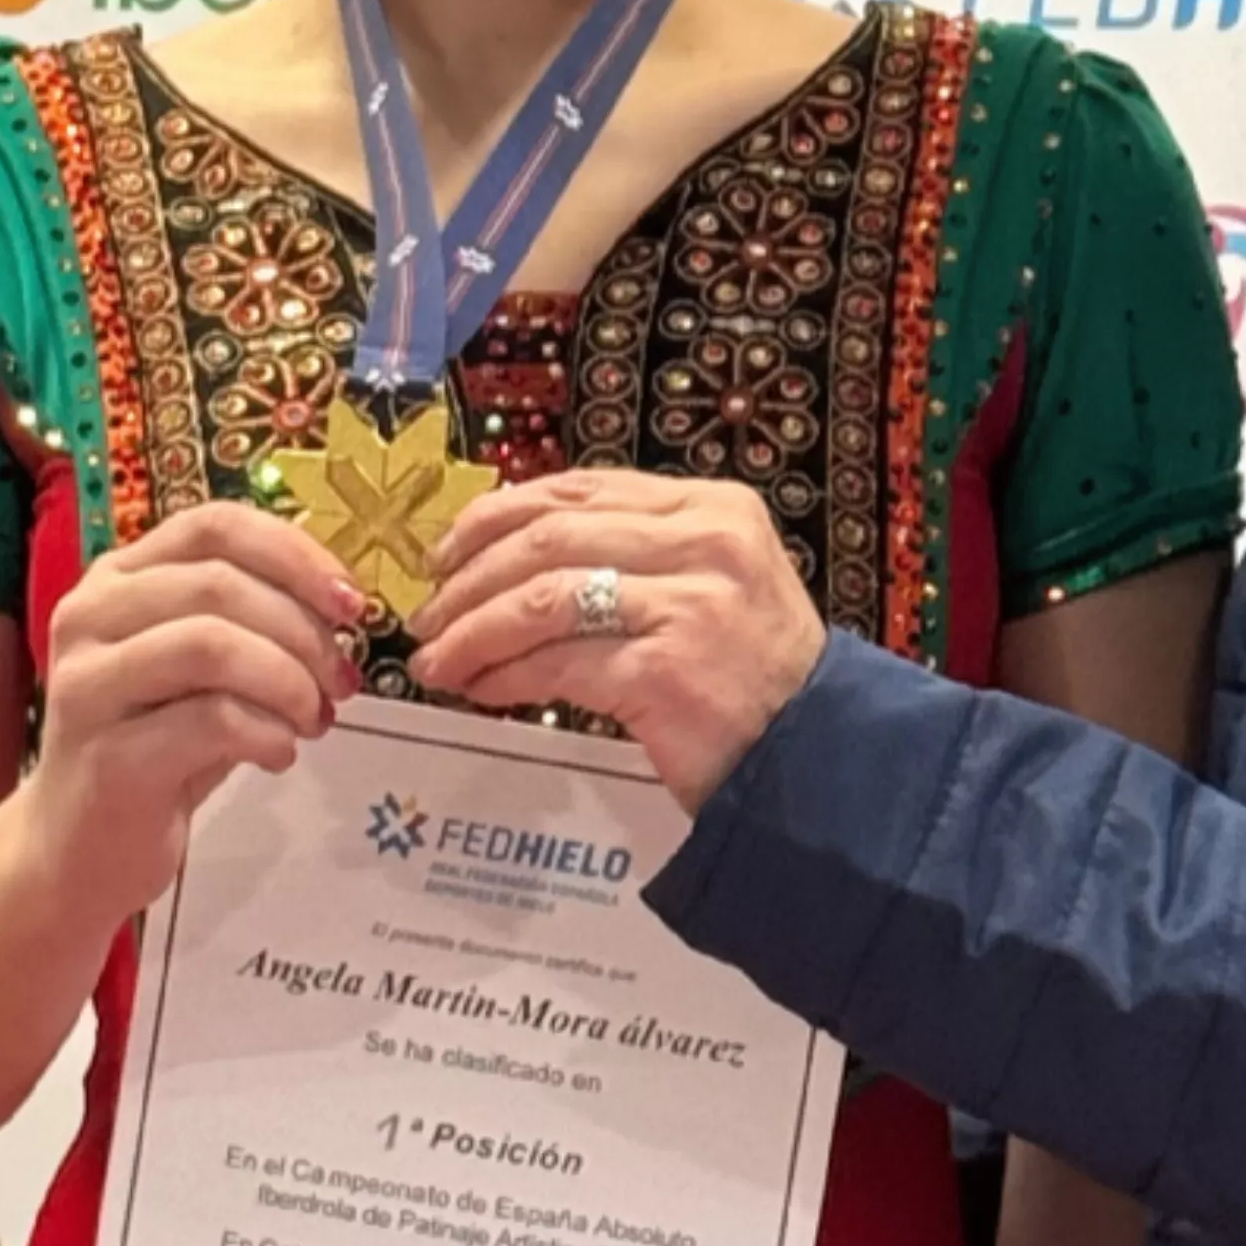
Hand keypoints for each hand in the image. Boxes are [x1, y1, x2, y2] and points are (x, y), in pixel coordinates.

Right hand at [17, 501, 363, 920]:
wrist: (82, 846)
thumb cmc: (158, 745)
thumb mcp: (206, 669)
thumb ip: (254, 620)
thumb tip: (342, 603)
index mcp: (119, 577)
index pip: (216, 526)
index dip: (295, 554)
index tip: (351, 604)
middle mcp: (89, 615)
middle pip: (220, 584)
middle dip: (303, 631)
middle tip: (342, 681)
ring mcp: (88, 684)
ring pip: (212, 644)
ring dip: (289, 682)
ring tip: (314, 720)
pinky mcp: (106, 755)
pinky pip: (211, 720)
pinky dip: (268, 734)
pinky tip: (279, 755)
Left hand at [405, 471, 827, 810]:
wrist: (817, 757)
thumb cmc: (756, 676)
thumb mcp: (713, 583)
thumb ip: (635, 554)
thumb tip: (510, 558)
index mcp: (713, 506)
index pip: (580, 488)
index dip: (498, 514)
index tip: (448, 550)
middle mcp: (705, 542)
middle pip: (550, 535)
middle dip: (471, 574)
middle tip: (428, 612)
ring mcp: (688, 604)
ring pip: (542, 597)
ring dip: (472, 629)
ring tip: (437, 659)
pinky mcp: (666, 671)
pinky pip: (556, 665)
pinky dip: (503, 677)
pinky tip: (479, 692)